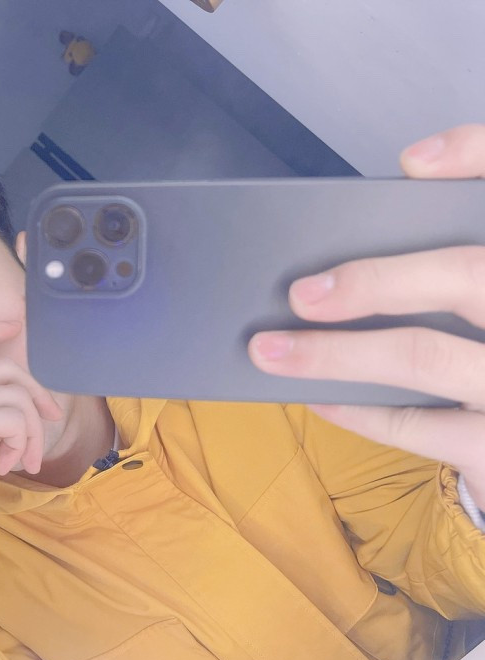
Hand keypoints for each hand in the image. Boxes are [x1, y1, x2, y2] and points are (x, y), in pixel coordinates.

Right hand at [0, 321, 62, 529]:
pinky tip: (4, 466)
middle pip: (6, 370)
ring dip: (31, 432)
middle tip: (49, 420)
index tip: (14, 328)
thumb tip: (5, 416)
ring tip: (20, 460)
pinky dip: (21, 444)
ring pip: (19, 399)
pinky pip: (17, 420)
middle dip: (37, 394)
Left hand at [248, 124, 484, 506]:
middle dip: (374, 280)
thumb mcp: (479, 291)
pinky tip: (318, 397)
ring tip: (272, 350)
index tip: (411, 164)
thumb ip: (457, 253)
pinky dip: (359, 411)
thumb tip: (412, 177)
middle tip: (300, 294)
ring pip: (423, 356)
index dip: (474, 157)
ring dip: (336, 353)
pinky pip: (418, 426)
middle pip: (464, 275)